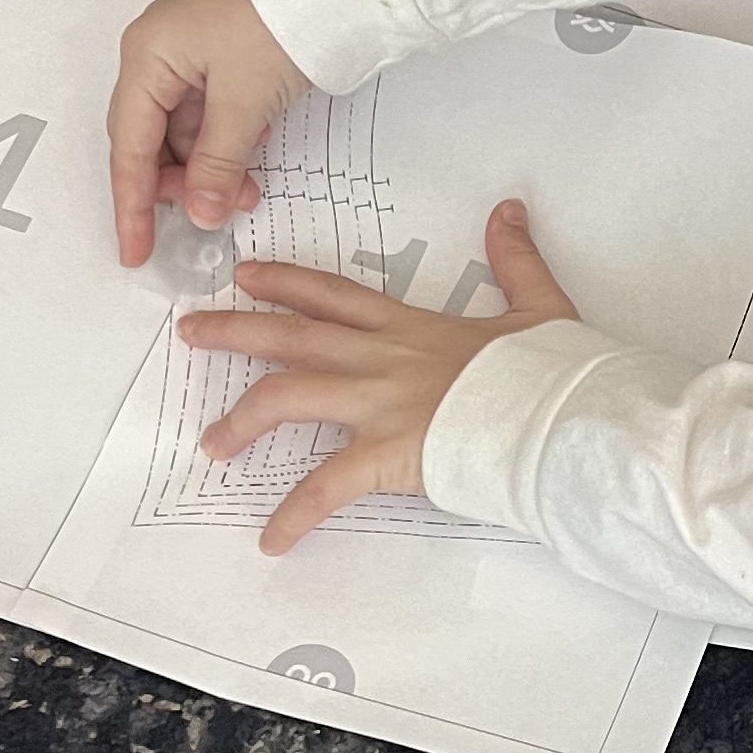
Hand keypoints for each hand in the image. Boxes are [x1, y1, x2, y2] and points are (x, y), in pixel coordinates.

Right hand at [108, 0, 307, 262]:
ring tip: (243, 193)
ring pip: (184, 133)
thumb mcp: (242, 102)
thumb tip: (201, 212)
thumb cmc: (278, 15)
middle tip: (206, 218)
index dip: (133, 204)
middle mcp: (159, 53)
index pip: (128, 146)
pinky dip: (226, 147)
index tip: (136, 251)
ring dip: (209, 169)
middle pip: (149, 140)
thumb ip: (216, 164)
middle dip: (177, 186)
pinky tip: (249, 162)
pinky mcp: (223, 58)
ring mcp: (191, 55)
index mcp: (147, 56)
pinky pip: (211, 117)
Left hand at [179, 199, 579, 549]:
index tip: (246, 274)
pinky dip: (295, 516)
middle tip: (190, 331)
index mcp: (411, 327)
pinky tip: (271, 541)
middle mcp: (382, 360)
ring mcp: (379, 405)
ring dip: (241, 419)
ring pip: (287, 399)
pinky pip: (325, 489)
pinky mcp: (386, 454)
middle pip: (291, 337)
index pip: (335, 295)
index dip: (287, 282)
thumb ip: (515, 259)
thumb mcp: (536, 306)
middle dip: (235, 330)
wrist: (562, 415)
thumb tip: (509, 212)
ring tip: (212, 442)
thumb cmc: (551, 372)